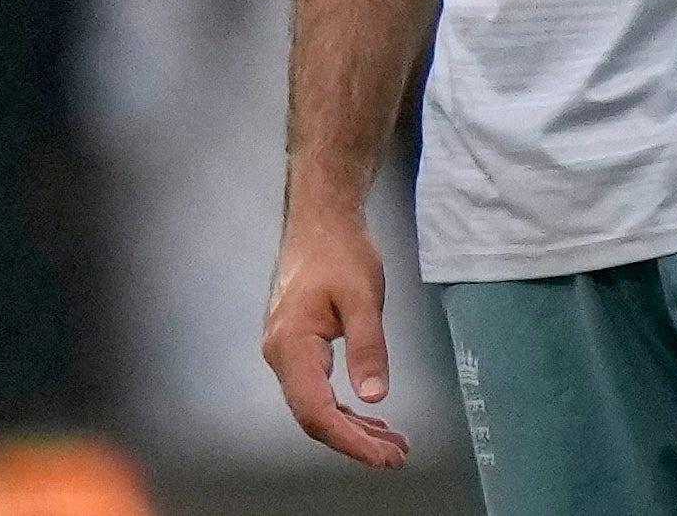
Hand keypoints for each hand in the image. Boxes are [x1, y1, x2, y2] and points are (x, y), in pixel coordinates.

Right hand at [261, 208, 410, 468]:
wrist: (319, 220)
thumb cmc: (338, 251)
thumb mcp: (363, 297)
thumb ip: (368, 348)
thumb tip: (374, 395)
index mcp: (292, 342)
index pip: (315, 410)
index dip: (349, 441)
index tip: (383, 456)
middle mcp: (280, 352)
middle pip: (313, 416)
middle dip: (355, 442)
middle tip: (397, 455)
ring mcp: (285, 351)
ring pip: (315, 406)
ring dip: (352, 428)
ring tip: (392, 442)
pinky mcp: (297, 347)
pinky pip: (317, 390)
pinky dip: (344, 409)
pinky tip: (370, 417)